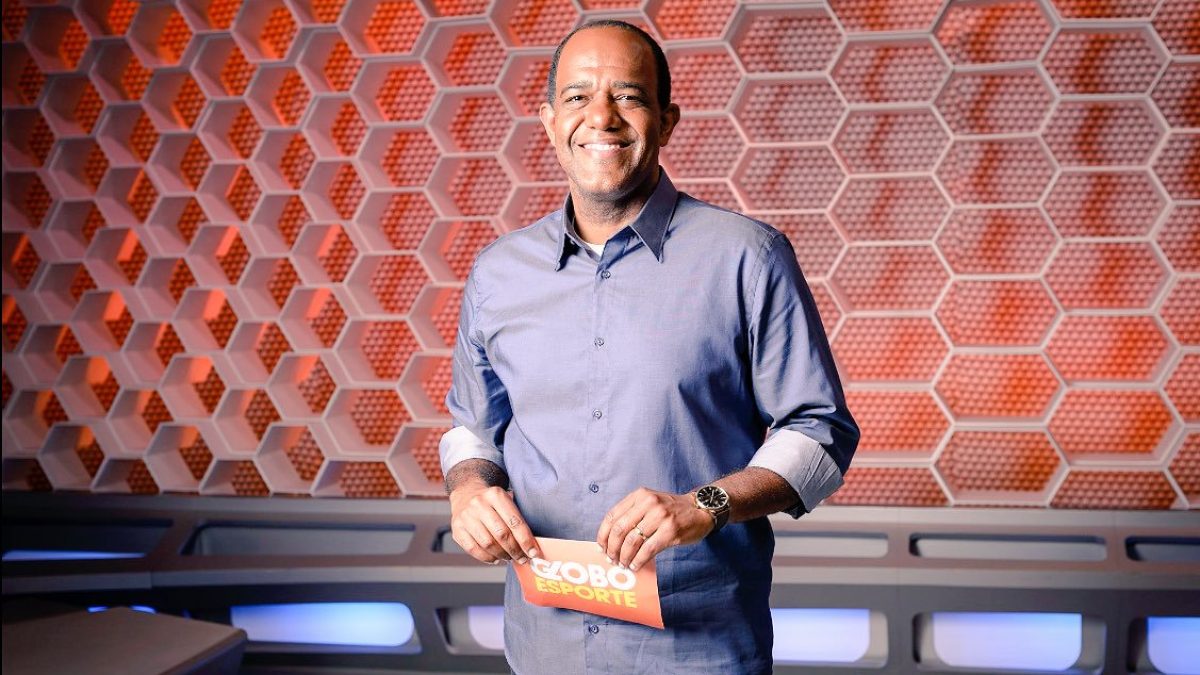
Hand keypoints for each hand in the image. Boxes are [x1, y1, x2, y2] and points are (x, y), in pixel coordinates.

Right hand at [449, 482, 539, 564]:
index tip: (533, 552)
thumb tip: (531, 546)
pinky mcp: (457, 529)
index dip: (526, 540)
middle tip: (523, 558)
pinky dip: (487, 557)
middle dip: (515, 550)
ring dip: (502, 555)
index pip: (515, 522)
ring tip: (509, 557)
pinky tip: (495, 558)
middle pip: (502, 534)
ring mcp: (466, 517)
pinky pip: (474, 549)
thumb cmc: (492, 502)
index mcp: (496, 495)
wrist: (466, 493)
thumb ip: (517, 520)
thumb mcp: (506, 500)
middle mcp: (479, 504)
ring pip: (488, 544)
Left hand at [596, 488, 713, 571]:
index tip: (601, 548)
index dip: (603, 534)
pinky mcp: (670, 531)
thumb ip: (632, 515)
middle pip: (620, 529)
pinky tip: (635, 565)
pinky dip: (638, 560)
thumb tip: (611, 540)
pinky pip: (648, 549)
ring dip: (624, 557)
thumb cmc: (671, 509)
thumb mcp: (649, 503)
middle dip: (612, 548)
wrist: (699, 509)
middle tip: (612, 559)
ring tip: (623, 564)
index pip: (612, 516)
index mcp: (639, 495)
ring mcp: (660, 516)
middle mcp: (648, 503)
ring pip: (632, 541)